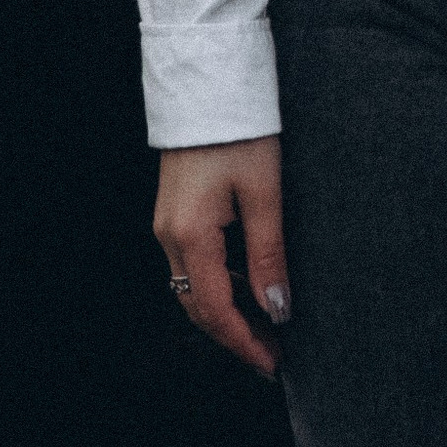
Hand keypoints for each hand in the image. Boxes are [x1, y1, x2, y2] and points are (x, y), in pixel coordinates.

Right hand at [153, 136, 289, 380]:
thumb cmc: (240, 130)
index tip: (273, 365)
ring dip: (227, 312)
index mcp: (190, 235)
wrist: (208, 81)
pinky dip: (219, 285)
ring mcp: (168, 224)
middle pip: (198, 306)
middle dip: (235, 335)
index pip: (216, 310)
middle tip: (273, 354)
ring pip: (193, 288)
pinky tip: (247, 286)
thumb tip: (279, 309)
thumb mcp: (264, 193)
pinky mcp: (175, 212)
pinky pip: (193, 265)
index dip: (245, 343)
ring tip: (267, 326)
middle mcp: (169, 235)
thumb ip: (269, 255)